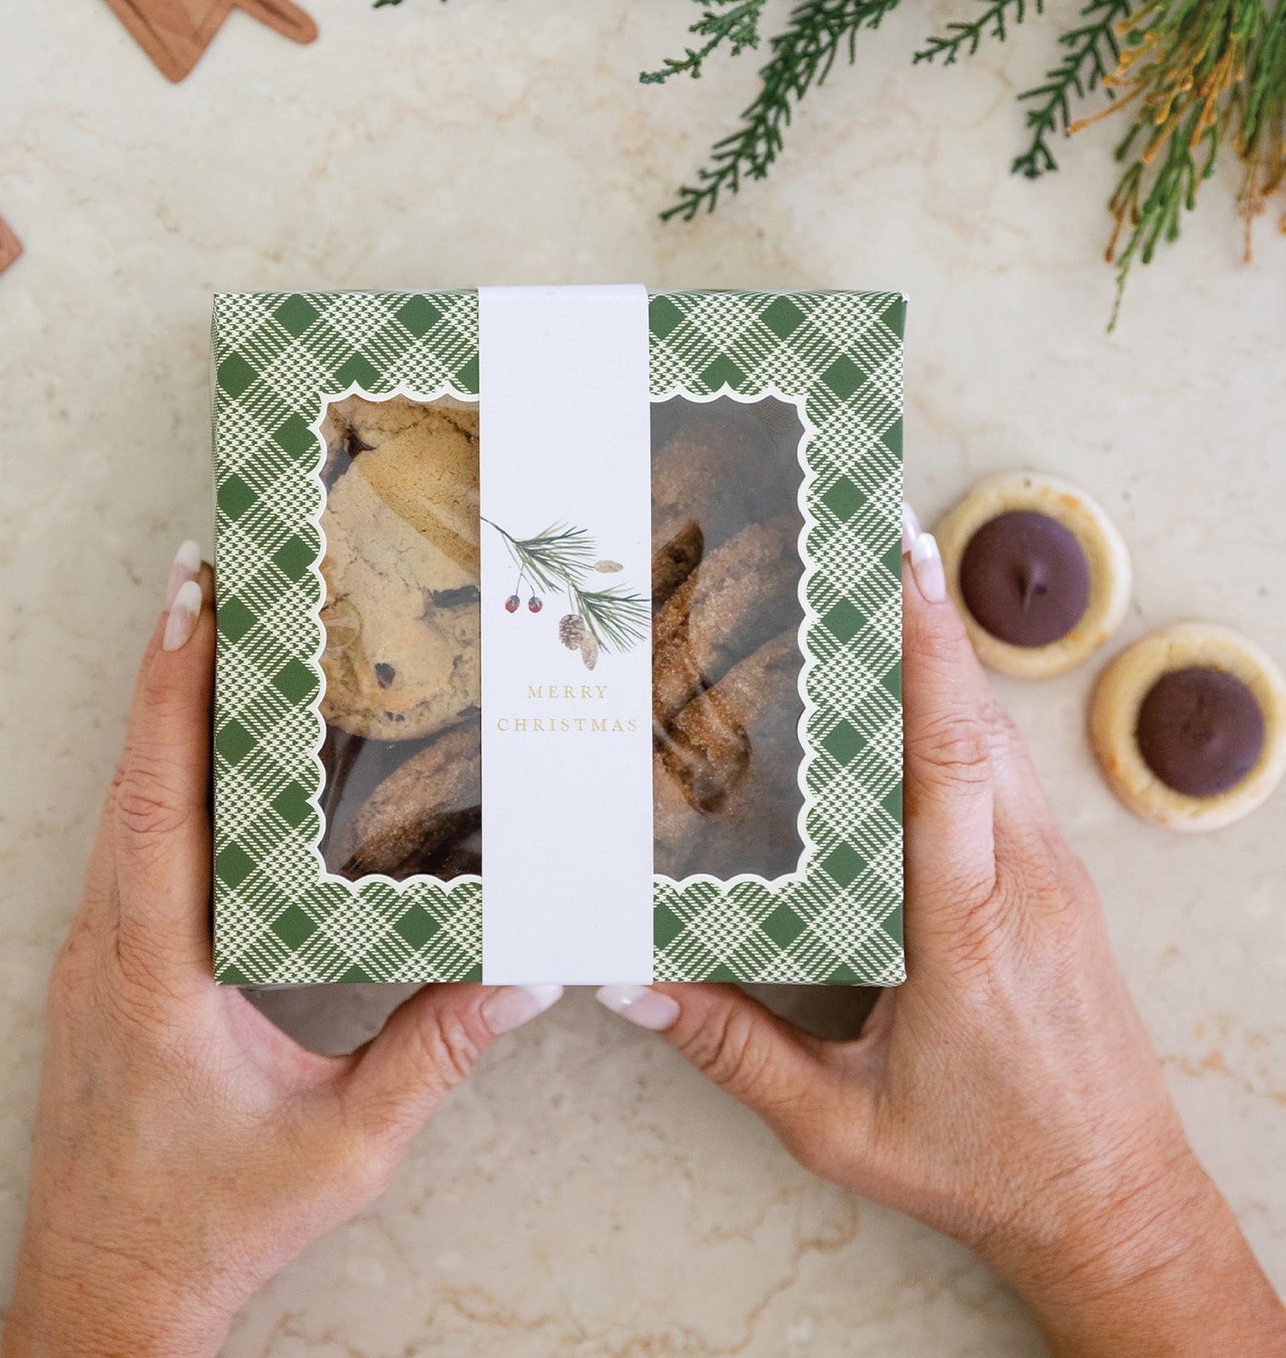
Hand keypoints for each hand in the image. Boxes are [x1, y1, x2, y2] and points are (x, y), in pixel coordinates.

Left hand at [2, 543, 562, 1357]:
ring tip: (199, 640)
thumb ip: (437, 1051)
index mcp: (161, 966)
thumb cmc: (211, 1224)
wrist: (110, 1296)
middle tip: (202, 580)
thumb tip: (526, 973)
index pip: (160, 799)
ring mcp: (98, 957)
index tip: (190, 602)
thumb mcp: (346, 1143)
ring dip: (157, 720)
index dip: (174, 692)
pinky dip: (156, 778)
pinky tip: (194, 757)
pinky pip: (127, 849)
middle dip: (165, 670)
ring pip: (122, 808)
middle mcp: (113, 944)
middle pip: (132, 777)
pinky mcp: (106, 974)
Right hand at [597, 506, 1285, 1355]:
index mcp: (967, 925)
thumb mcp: (839, 1124)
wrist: (1115, 1206)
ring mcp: (1056, 880)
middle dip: (932, 624)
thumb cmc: (985, 1166)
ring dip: (953, 664)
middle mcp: (1023, 882)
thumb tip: (632, 982)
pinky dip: (971, 717)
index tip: (901, 566)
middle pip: (981, 723)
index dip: (926, 656)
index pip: (948, 760)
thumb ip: (732, 1049)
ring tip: (898, 592)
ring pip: (1003, 743)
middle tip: (878, 540)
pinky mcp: (1062, 889)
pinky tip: (933, 698)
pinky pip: (1014, 778)